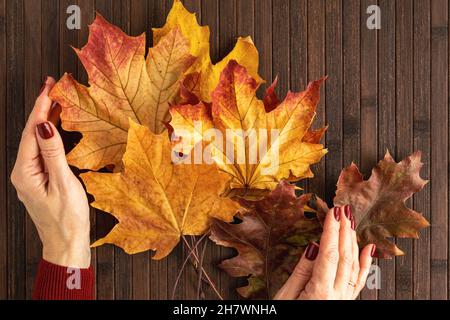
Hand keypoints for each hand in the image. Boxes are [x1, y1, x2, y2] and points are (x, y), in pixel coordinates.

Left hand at [11, 77, 90, 267]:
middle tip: (53, 85)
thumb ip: (54, 153)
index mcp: (25, 172)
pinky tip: (57, 128)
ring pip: (36, 141)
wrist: (66, 244)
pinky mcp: (38, 180)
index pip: (31, 131)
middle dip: (41, 108)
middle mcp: (23, 172)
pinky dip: (49, 135)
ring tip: (57, 100)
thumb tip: (45, 125)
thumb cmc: (67, 219)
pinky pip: (41, 151)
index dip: (41, 106)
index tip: (50, 86)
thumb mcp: (64, 183)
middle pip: (30, 133)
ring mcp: (30, 176)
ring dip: (45, 119)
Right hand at [274, 206, 374, 299]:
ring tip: (350, 221)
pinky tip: (368, 248)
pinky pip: (359, 281)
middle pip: (344, 256)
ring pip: (353, 265)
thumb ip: (301, 272)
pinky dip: (365, 263)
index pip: (329, 254)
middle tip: (343, 209)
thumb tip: (315, 247)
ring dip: (353, 241)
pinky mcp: (345, 301)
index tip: (333, 212)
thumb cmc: (283, 316)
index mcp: (319, 293)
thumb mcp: (285, 297)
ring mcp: (344, 299)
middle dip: (344, 230)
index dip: (331, 230)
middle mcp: (336, 296)